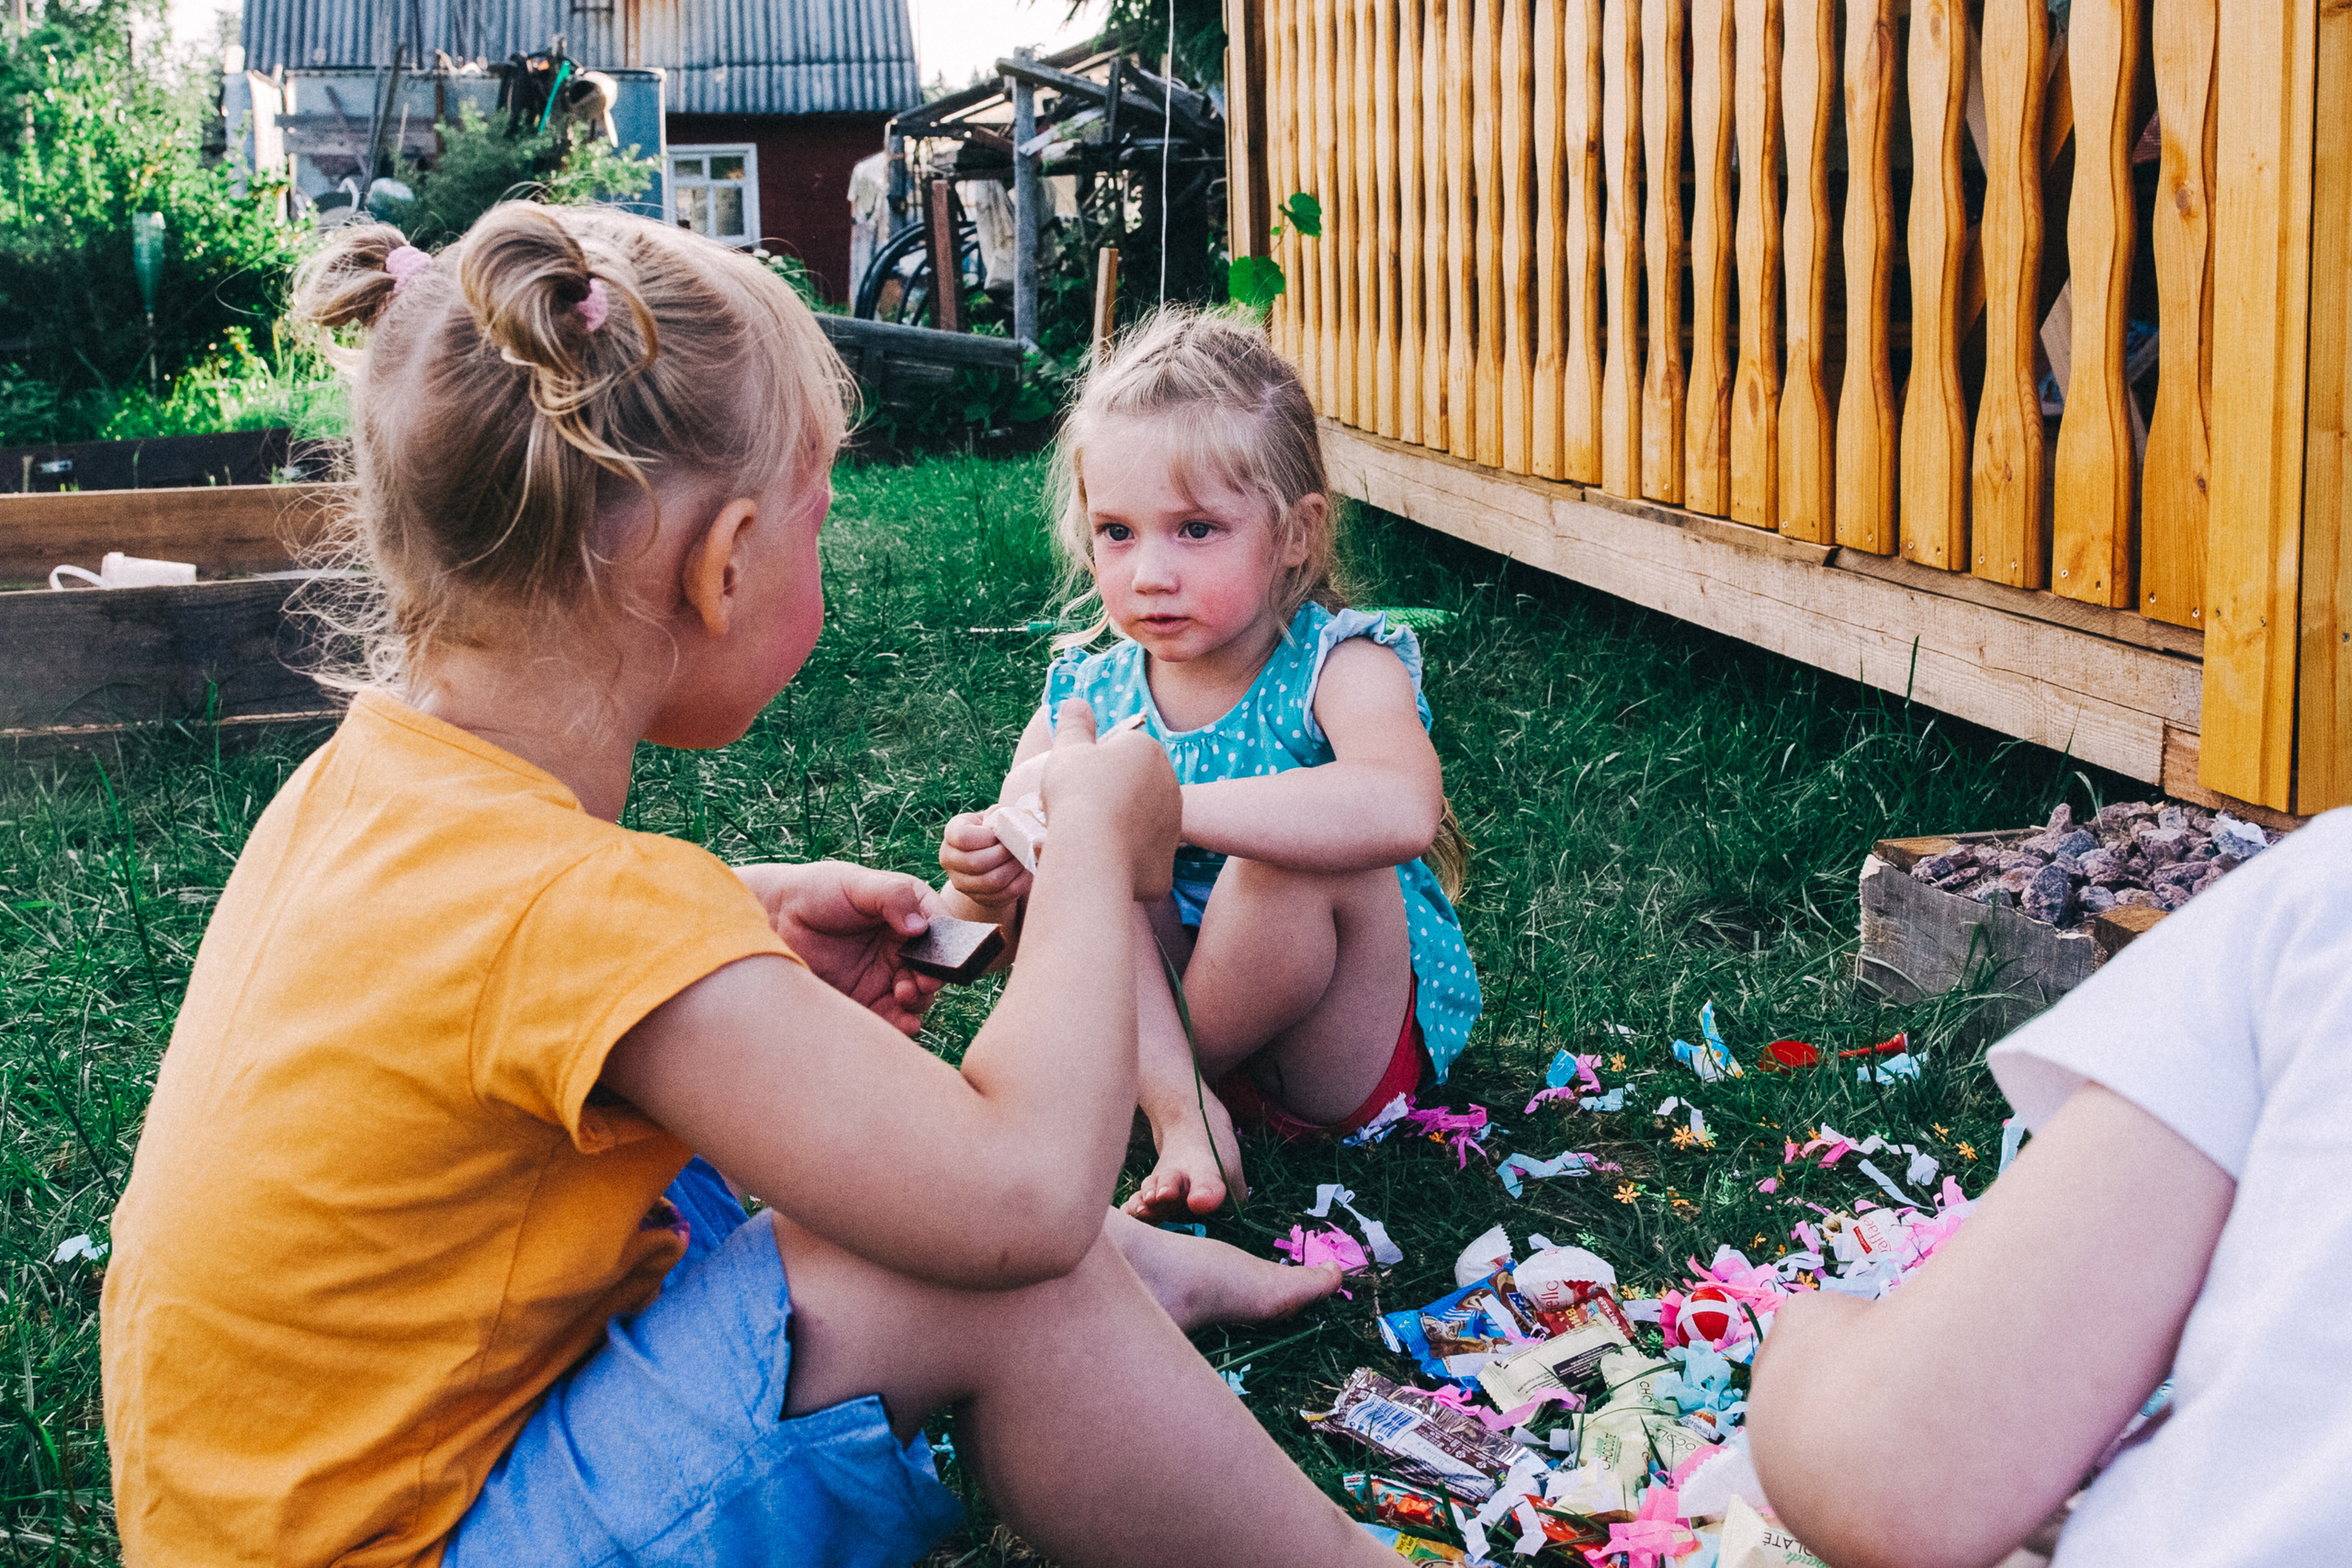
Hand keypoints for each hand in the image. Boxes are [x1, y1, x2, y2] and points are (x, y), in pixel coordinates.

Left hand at [733, 861, 946, 1033]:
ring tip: (905, 996)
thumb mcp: (855, 884)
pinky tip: (905, 1024)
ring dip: (919, 1000)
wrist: (772, 918)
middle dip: (933, 978)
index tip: (938, 958)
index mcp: (908, 913)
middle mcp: (902, 946)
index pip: (940, 931)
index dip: (946, 946)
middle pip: (934, 968)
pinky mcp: (867, 1000)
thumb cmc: (816, 891)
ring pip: (917, 995)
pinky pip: (892, 1017)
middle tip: (920, 982)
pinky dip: (902, 1024)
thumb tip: (920, 925)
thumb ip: (891, 897)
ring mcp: (886, 975)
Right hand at [939, 811, 1031, 912]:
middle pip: (977, 863)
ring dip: (1013, 868)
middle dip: (1004, 854)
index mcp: (952, 833)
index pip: (963, 837)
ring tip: (1025, 857)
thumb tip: (1014, 826)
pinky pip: (1002, 894)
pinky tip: (1026, 871)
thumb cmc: (996, 829)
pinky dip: (1020, 882)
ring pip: (990, 881)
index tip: (1000, 834)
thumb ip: (1002, 816)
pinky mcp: (978, 898)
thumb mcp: (995, 816)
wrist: (992, 853)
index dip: (987, 836)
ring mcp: (961, 882)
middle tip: (1020, 846)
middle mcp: (949, 859)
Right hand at [1037, 698, 1180, 900]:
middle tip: (1080, 811)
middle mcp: (1171, 786)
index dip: (1093, 767)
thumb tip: (1077, 701)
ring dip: (1119, 829)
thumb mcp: (1068, 749)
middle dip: (1110, 797)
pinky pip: (1141, 860)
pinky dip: (1124, 863)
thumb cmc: (1079, 793)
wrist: (1093, 852)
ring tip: (1090, 839)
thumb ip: (1074, 725)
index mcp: (1149, 751)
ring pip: (1139, 825)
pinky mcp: (1167, 865)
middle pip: (1133, 789)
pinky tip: (1103, 863)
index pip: (1121, 753)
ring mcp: (1173, 828)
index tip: (1076, 783)